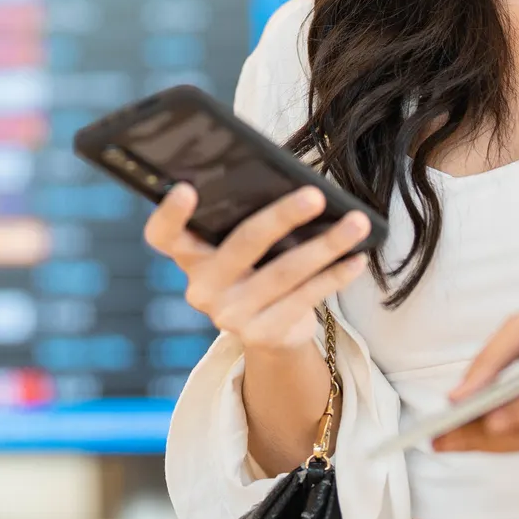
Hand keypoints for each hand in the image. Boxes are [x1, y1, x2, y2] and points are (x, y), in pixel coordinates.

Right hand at [142, 182, 372, 351]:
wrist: (270, 332)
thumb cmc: (256, 266)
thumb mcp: (240, 246)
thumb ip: (244, 218)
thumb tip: (293, 183)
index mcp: (188, 256)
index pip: (162, 236)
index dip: (169, 214)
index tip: (186, 188)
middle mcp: (202, 288)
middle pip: (241, 245)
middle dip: (282, 217)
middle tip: (315, 195)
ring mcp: (230, 316)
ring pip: (284, 273)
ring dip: (326, 245)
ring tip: (356, 223)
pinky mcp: (262, 335)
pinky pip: (305, 299)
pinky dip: (335, 276)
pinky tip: (356, 258)